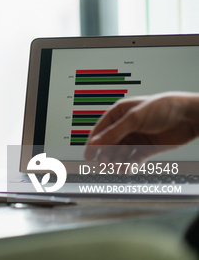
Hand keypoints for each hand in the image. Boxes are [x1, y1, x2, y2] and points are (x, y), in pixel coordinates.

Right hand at [83, 92, 198, 162]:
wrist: (189, 116)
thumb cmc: (162, 108)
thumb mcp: (134, 119)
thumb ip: (114, 133)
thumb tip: (94, 143)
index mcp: (119, 114)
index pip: (101, 130)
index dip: (93, 143)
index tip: (87, 156)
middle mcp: (126, 127)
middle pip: (110, 144)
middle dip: (105, 154)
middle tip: (102, 165)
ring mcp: (137, 138)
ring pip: (121, 153)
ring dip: (117, 161)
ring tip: (116, 168)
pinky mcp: (148, 149)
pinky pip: (134, 159)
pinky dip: (130, 165)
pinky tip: (127, 169)